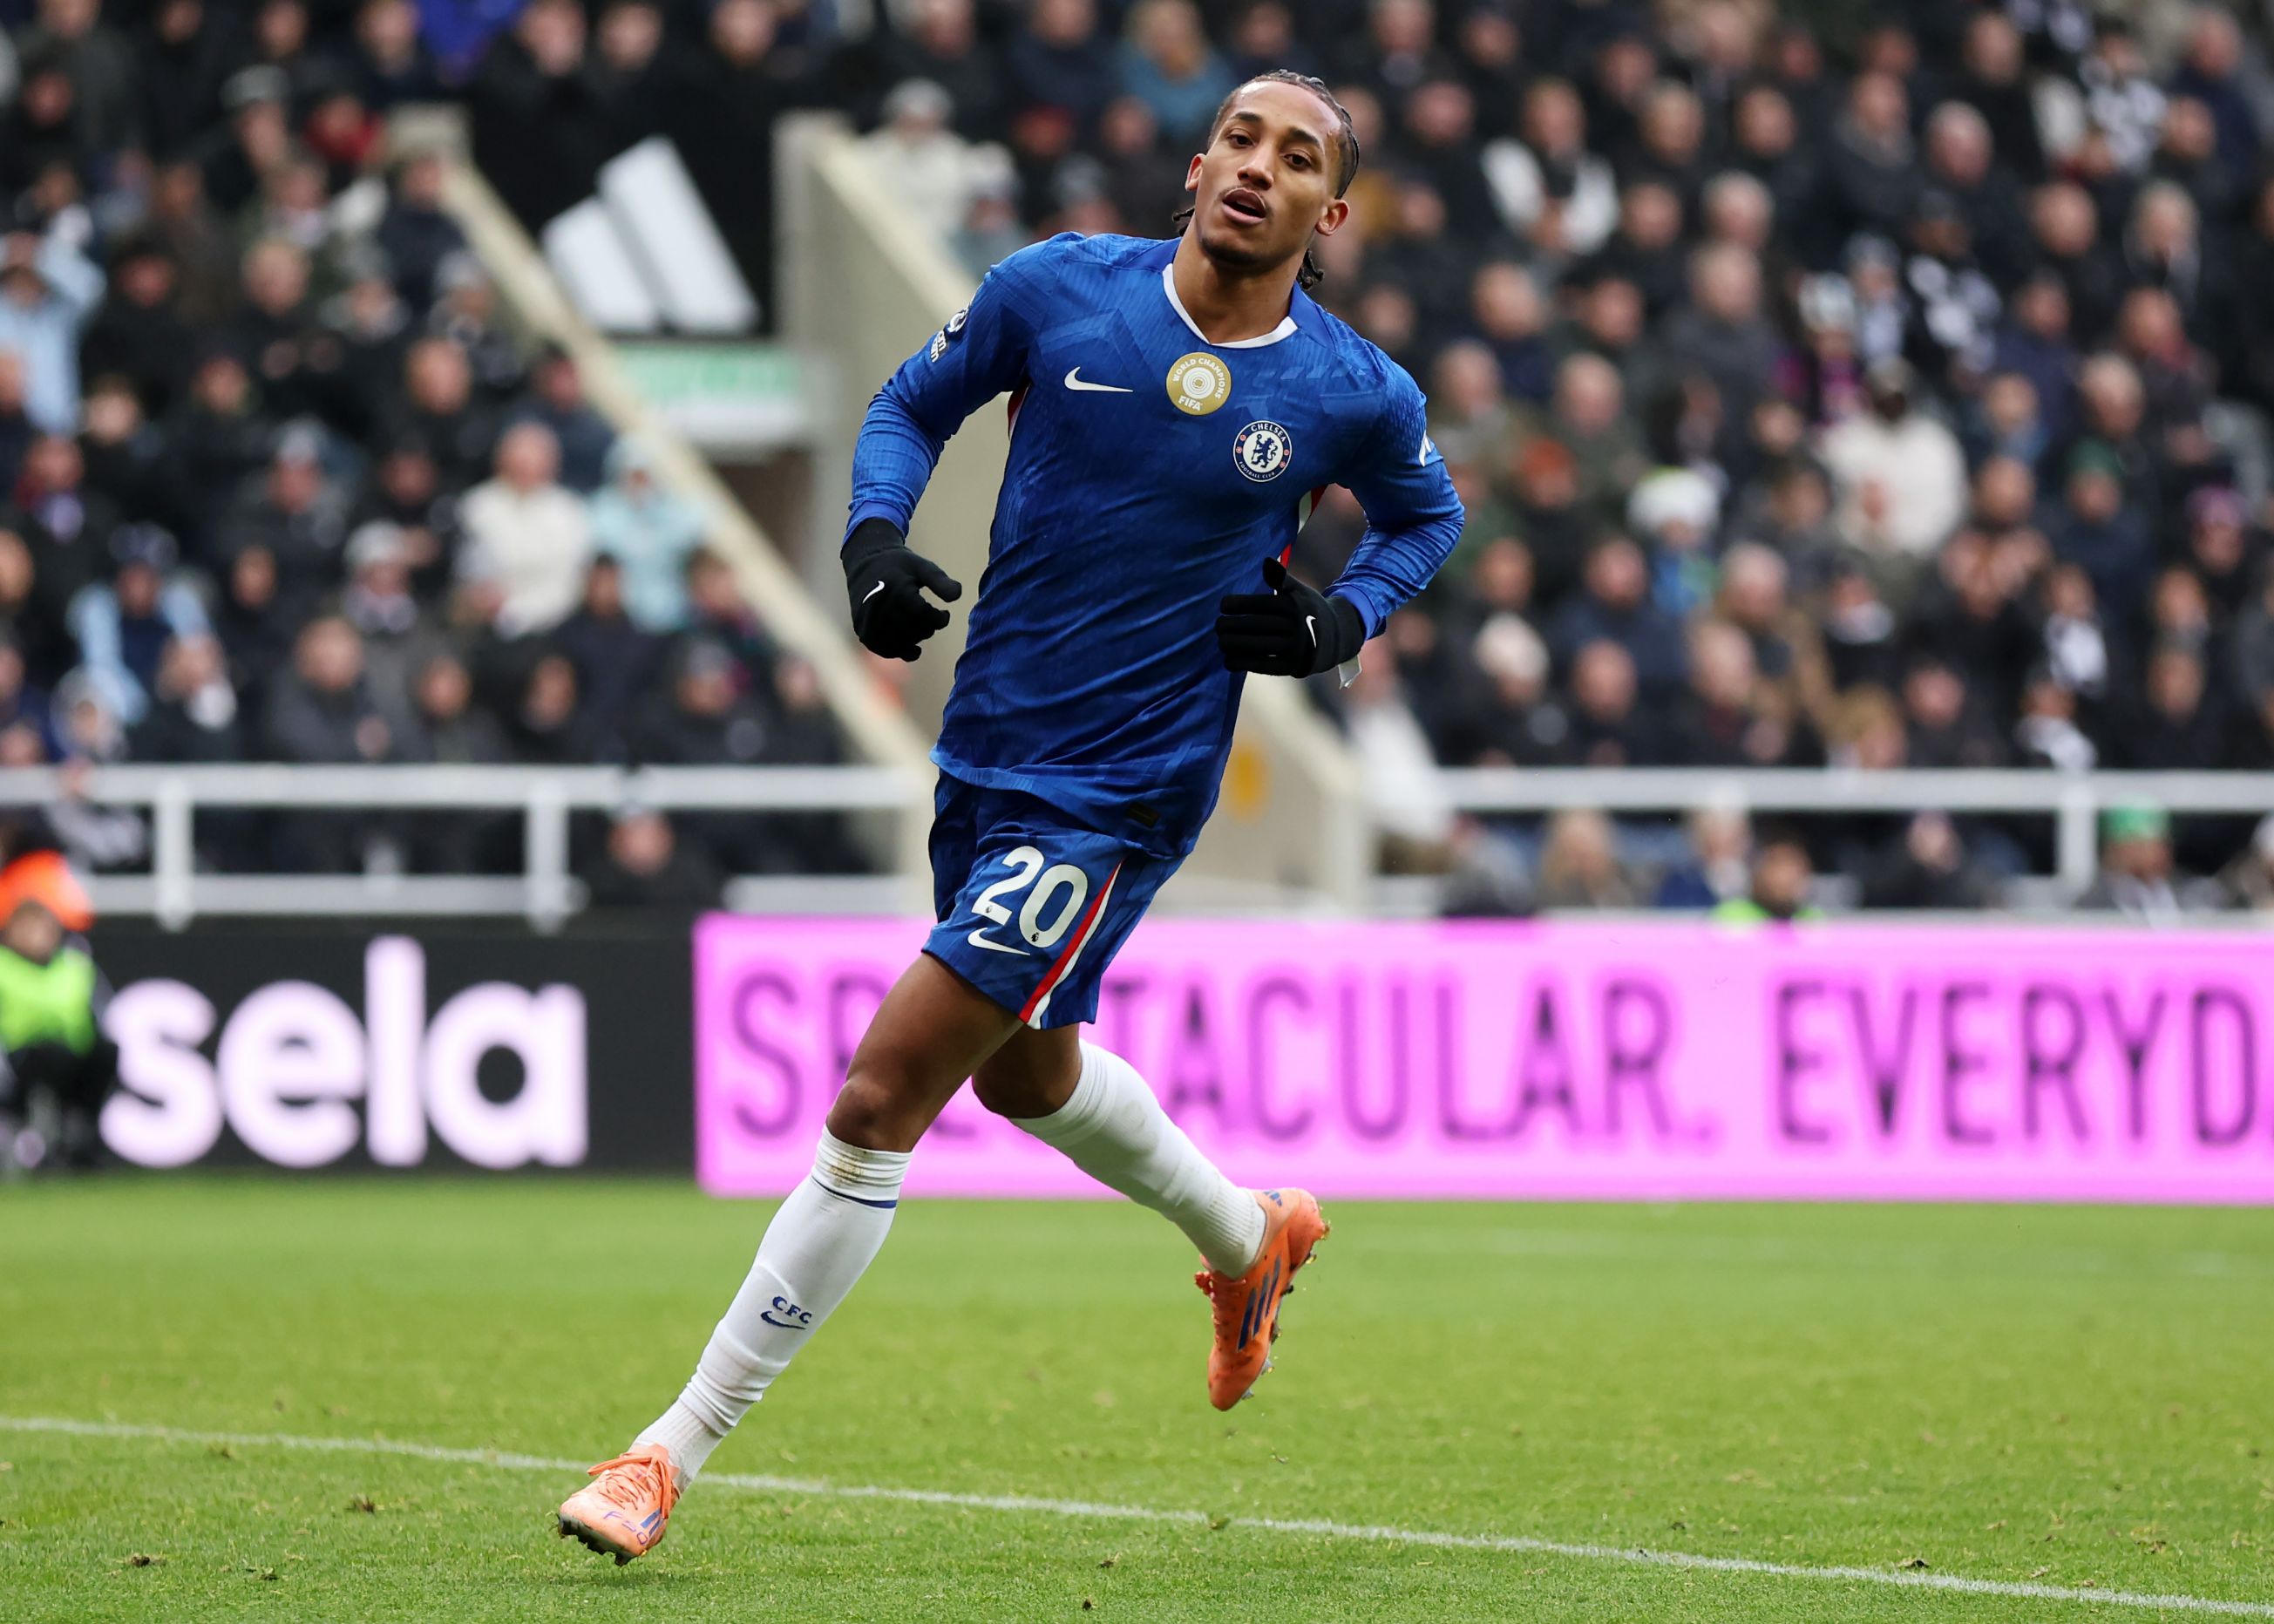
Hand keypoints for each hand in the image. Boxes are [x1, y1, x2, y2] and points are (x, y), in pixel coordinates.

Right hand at [843, 519, 962, 660]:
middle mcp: (879, 606)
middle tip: (930, 620)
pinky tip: (912, 646)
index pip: (923, 614)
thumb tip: (958, 595)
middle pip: (912, 630)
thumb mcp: (923, 567)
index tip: (944, 614)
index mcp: (895, 588)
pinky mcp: (863, 632)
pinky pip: (885, 650)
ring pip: (900, 643)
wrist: (865, 565)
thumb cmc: (899, 566)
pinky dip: (900, 650)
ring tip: (919, 627)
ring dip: (915, 639)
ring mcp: (869, 621)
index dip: (939, 618)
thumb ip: (940, 581)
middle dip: (927, 628)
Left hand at [1215, 557, 1364, 676]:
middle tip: (1217, 626)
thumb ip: (1281, 579)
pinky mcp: (1293, 667)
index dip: (1237, 604)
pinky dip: (1243, 663)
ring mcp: (1295, 647)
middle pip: (1255, 625)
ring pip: (1257, 645)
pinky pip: (1263, 665)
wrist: (1339, 637)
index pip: (1259, 604)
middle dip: (1231, 626)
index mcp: (1294, 605)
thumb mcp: (1300, 591)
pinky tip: (1229, 660)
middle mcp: (1296, 625)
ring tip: (1220, 641)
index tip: (1223, 606)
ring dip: (1233, 645)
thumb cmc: (1309, 610)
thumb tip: (1266, 561)